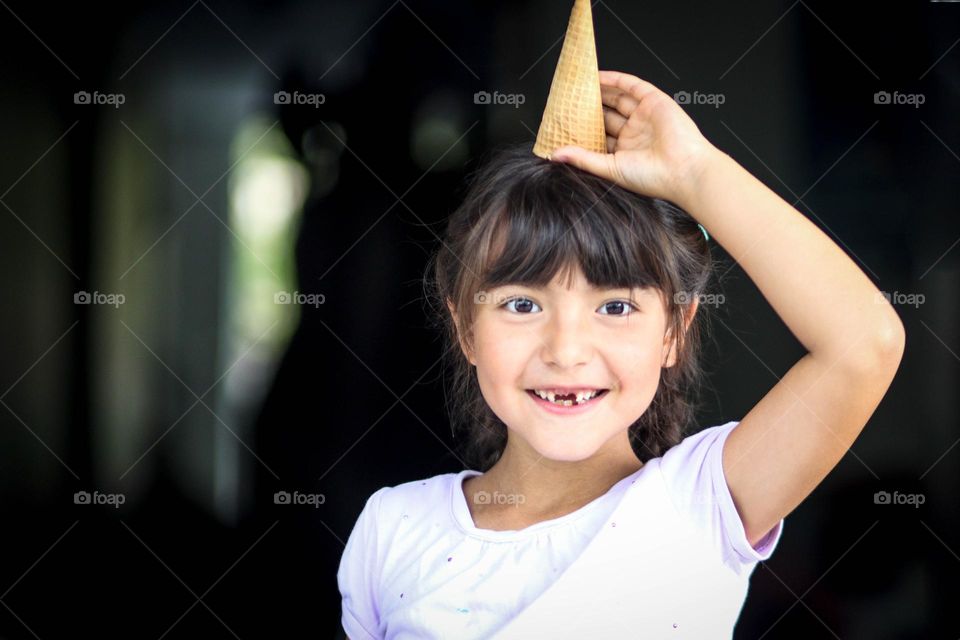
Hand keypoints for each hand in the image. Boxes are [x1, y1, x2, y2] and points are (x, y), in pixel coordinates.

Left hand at [552, 70, 716, 202]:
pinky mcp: (654, 102)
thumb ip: (582, 158)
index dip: (582, 128)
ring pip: (618, 99)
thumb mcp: (609, 168)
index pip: (599, 136)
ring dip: (599, 91)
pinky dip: (616, 79)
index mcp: (625, 152)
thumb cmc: (652, 177)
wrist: (683, 169)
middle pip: (607, 115)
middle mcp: (635, 133)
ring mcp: (645, 117)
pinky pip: (632, 86)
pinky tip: (598, 76)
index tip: (563, 122)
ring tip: (579, 85)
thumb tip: (555, 155)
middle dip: (588, 107)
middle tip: (569, 100)